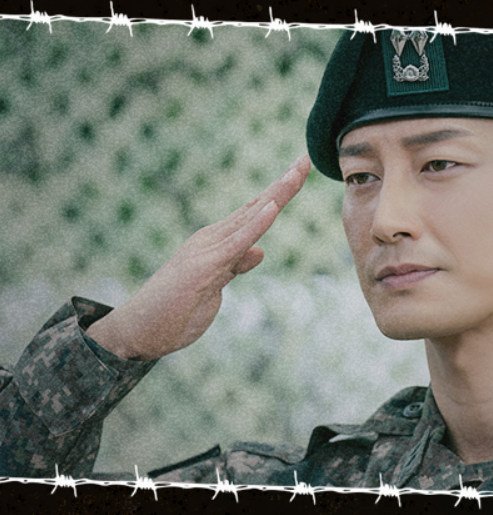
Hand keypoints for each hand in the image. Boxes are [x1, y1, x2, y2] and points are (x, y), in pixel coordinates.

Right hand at [86, 155, 310, 359]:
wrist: (137, 331)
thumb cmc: (174, 311)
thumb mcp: (216, 287)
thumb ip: (236, 265)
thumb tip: (259, 251)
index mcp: (217, 242)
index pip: (254, 212)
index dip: (279, 193)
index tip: (300, 172)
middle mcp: (213, 238)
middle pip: (257, 206)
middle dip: (283, 184)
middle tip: (306, 159)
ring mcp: (209, 249)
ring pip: (251, 217)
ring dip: (276, 194)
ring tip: (297, 172)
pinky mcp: (206, 266)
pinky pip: (238, 241)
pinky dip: (257, 223)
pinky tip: (273, 207)